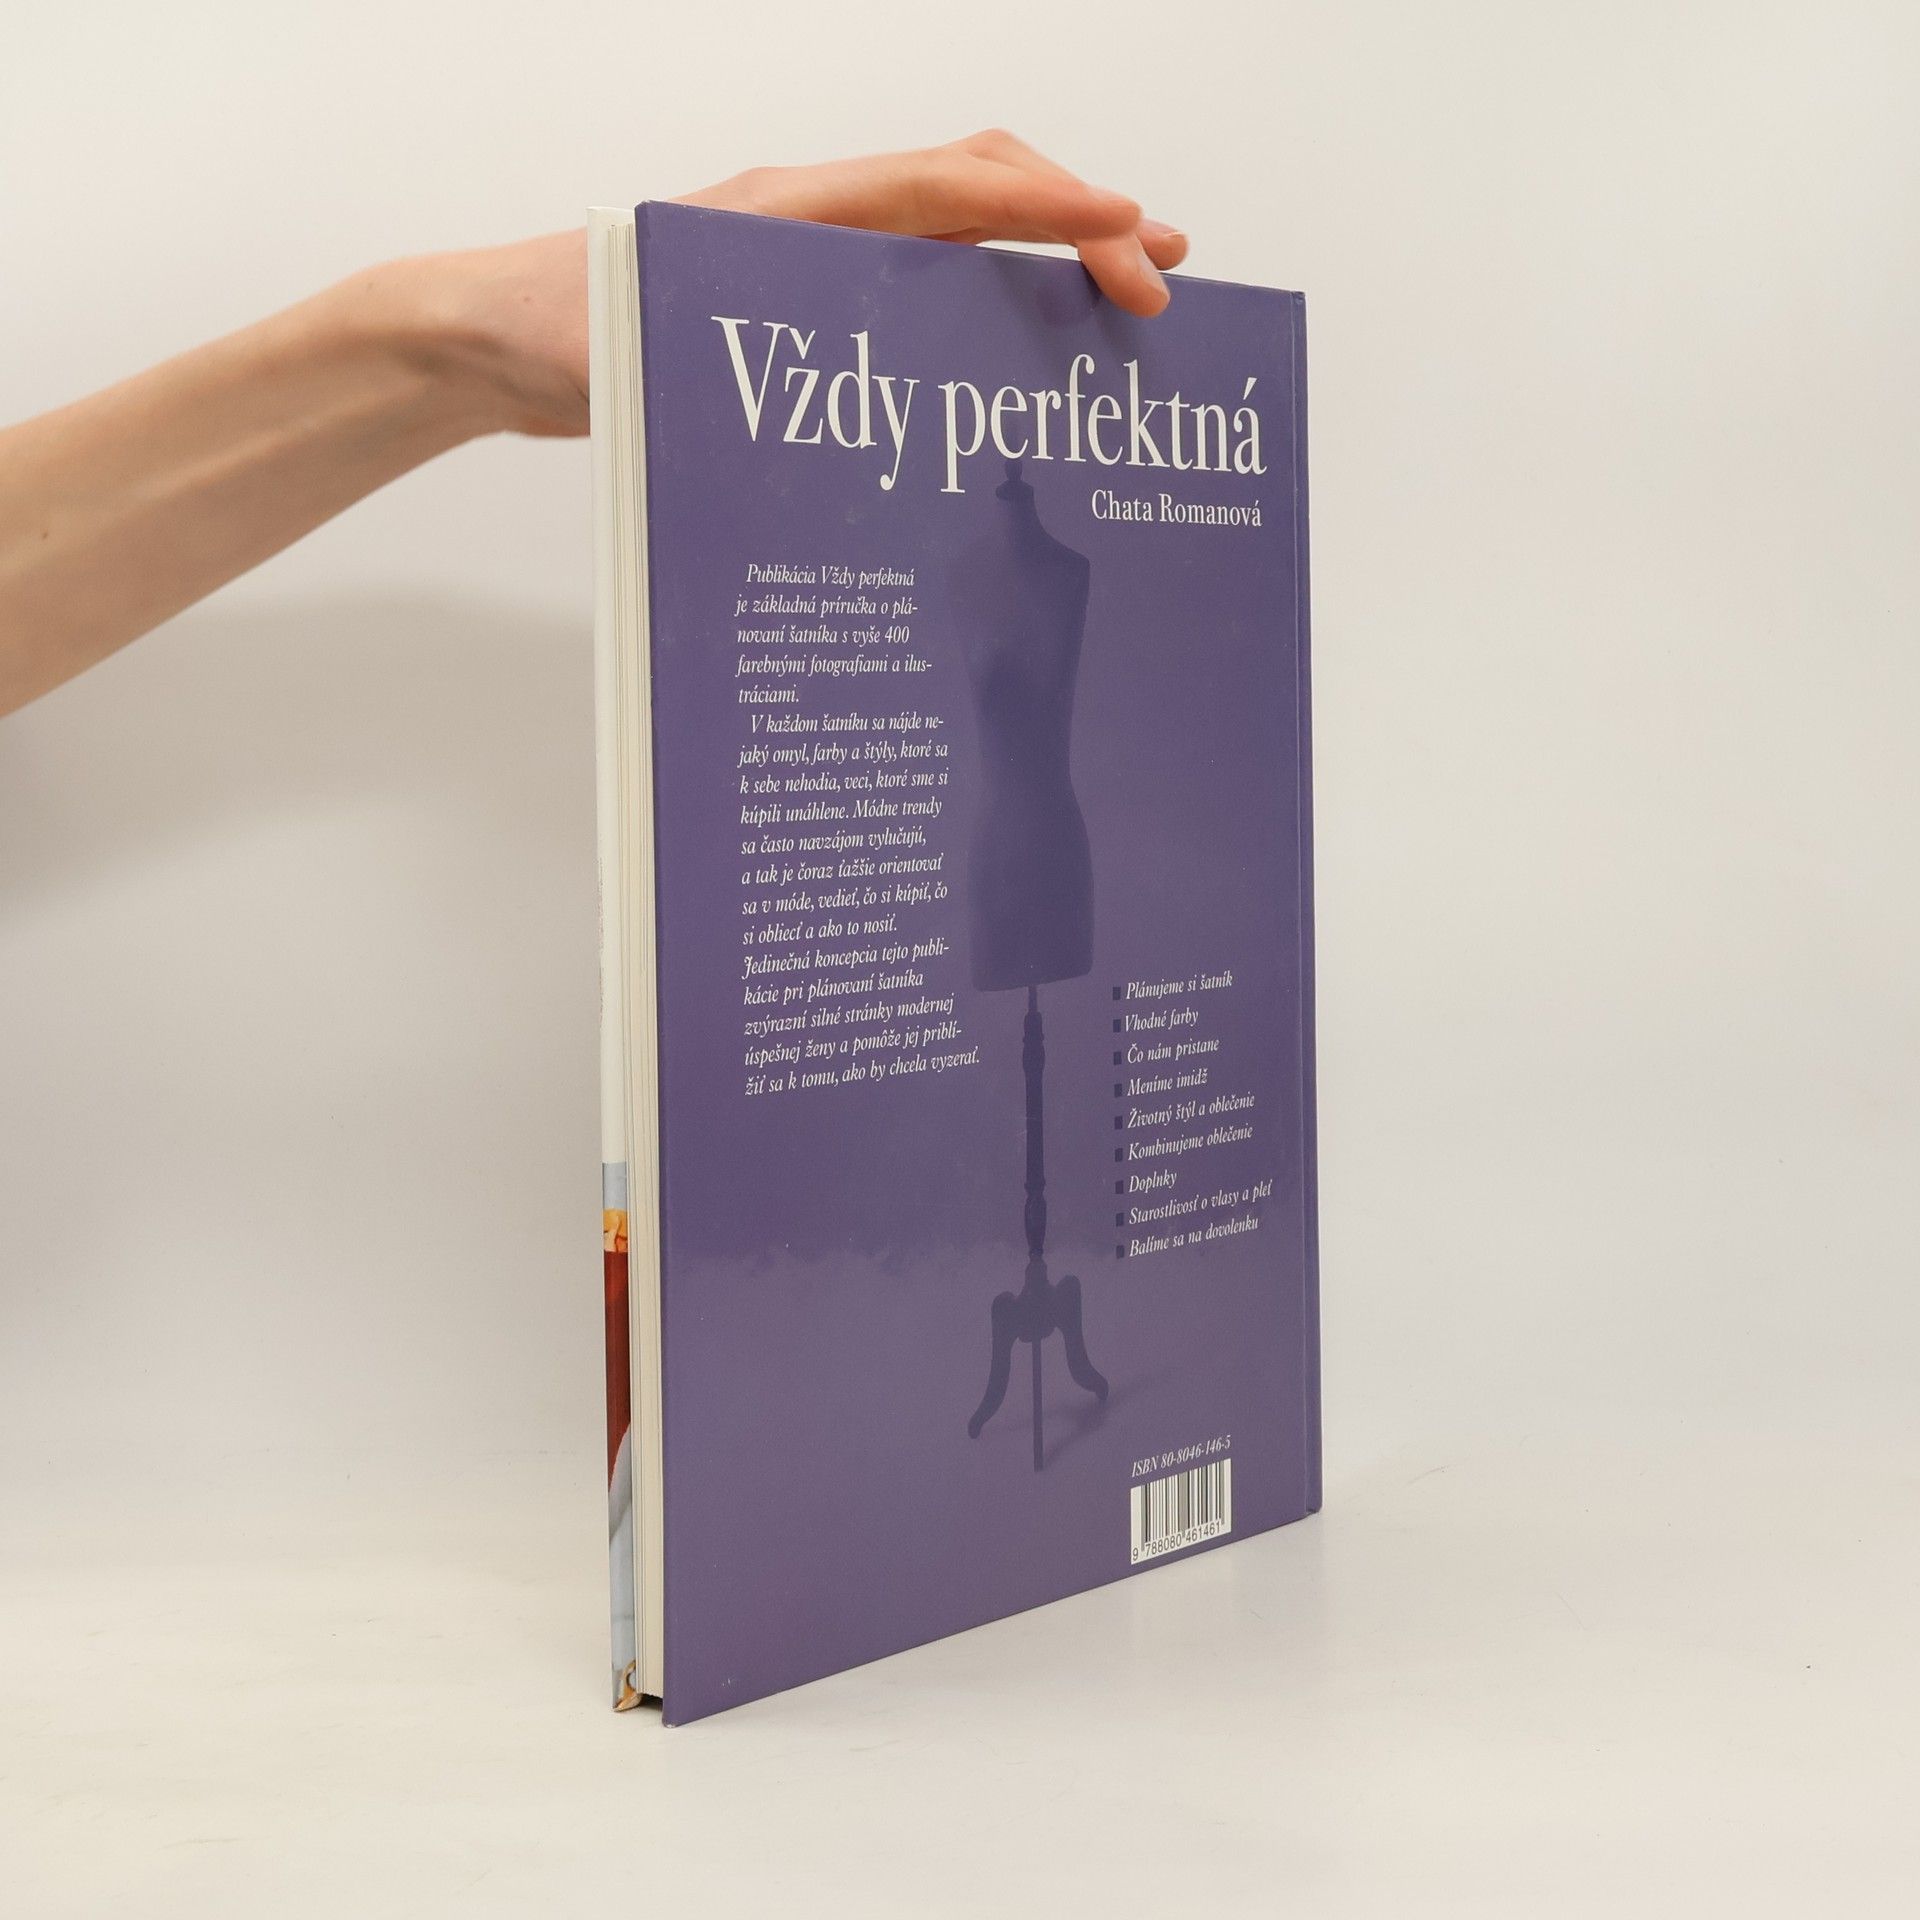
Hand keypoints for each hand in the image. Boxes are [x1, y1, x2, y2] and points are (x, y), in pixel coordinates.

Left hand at [424, 131, 1186, 439]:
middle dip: (1078, 217)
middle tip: (1162, 272)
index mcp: (793, 207)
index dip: (1050, 206)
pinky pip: (920, 281)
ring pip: (958, 232)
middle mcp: (816, 216)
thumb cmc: (552, 325)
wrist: (490, 335)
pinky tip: (1023, 347)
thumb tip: (819, 377)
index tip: (1133, 235)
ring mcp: (814, 251)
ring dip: (1044, 255)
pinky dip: (987, 295)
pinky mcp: (805, 298)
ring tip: (1121, 300)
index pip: (949, 188)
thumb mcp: (636, 332)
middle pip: (977, 188)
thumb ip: (725, 335)